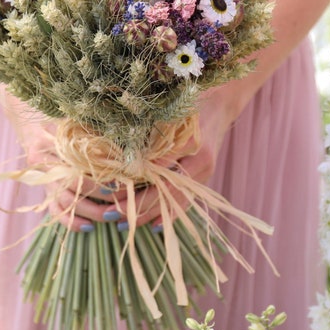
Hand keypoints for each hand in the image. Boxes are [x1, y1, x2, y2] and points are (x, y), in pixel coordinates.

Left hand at [50, 85, 240, 232]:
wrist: (220, 104)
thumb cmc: (186, 102)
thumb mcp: (167, 109)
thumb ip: (147, 128)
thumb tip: (114, 148)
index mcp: (188, 139)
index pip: (157, 166)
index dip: (133, 180)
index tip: (109, 189)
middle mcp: (199, 158)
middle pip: (165, 188)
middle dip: (137, 204)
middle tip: (111, 213)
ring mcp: (204, 171)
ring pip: (175, 199)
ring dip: (149, 214)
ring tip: (123, 225)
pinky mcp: (205, 178)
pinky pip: (187, 202)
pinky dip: (169, 215)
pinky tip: (152, 226)